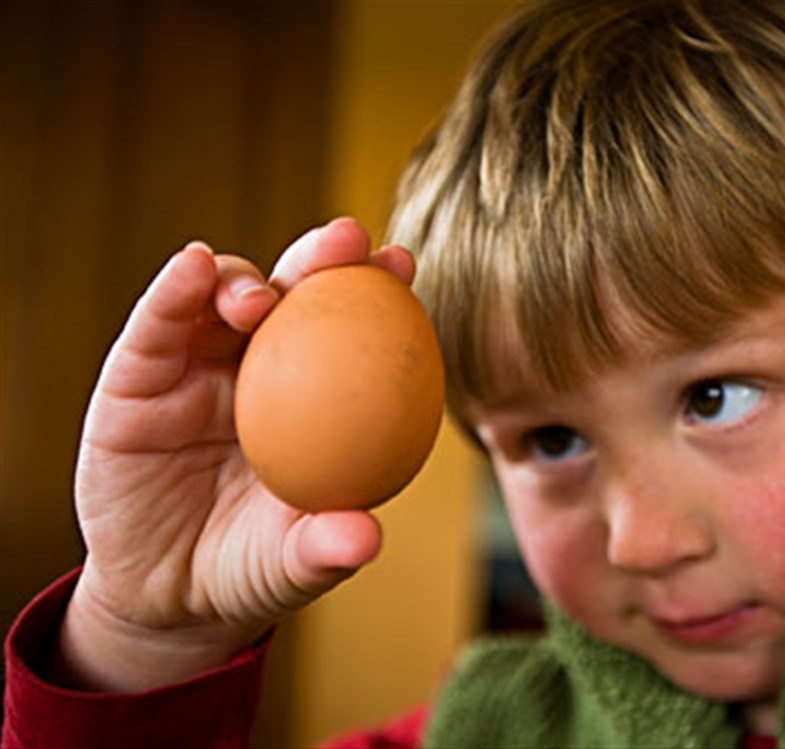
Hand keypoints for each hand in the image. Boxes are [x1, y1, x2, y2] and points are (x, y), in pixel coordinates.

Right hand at [57, 218, 413, 690]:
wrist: (167, 597)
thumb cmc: (249, 568)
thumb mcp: (290, 563)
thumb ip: (324, 548)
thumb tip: (366, 536)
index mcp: (315, 397)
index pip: (352, 331)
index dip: (378, 292)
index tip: (403, 265)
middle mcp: (261, 368)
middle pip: (295, 294)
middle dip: (322, 256)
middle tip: (349, 240)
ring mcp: (198, 366)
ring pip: (223, 297)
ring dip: (245, 279)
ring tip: (260, 298)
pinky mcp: (137, 379)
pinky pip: (156, 328)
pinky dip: (171, 293)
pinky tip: (191, 269)